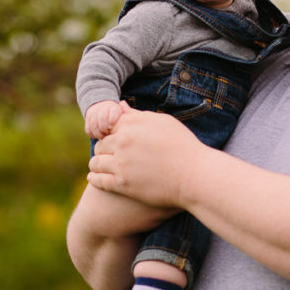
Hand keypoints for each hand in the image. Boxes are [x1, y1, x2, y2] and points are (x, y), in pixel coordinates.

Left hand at [87, 102, 206, 209]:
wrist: (194, 175)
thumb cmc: (183, 146)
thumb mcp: (164, 123)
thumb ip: (138, 115)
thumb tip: (120, 105)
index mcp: (132, 123)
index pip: (108, 126)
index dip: (111, 134)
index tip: (116, 142)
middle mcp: (123, 141)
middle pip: (100, 144)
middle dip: (104, 150)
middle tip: (111, 156)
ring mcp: (121, 163)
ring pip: (95, 162)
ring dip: (98, 165)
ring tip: (104, 168)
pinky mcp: (122, 184)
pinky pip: (98, 181)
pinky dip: (95, 179)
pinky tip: (97, 179)